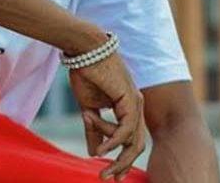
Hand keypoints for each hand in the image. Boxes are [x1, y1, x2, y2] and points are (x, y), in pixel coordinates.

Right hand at [69, 53, 145, 179]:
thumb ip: (93, 129)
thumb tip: (94, 152)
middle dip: (122, 165)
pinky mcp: (130, 99)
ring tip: (96, 150)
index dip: (121, 159)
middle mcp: (136, 106)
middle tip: (106, 178)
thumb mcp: (88, 107)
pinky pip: (126, 129)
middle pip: (136, 145)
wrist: (84, 50)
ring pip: (133, 141)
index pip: (130, 140)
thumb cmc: (85, 72)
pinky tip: (102, 147)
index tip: (108, 174)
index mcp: (127, 107)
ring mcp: (136, 103)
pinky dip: (113, 140)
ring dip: (113, 150)